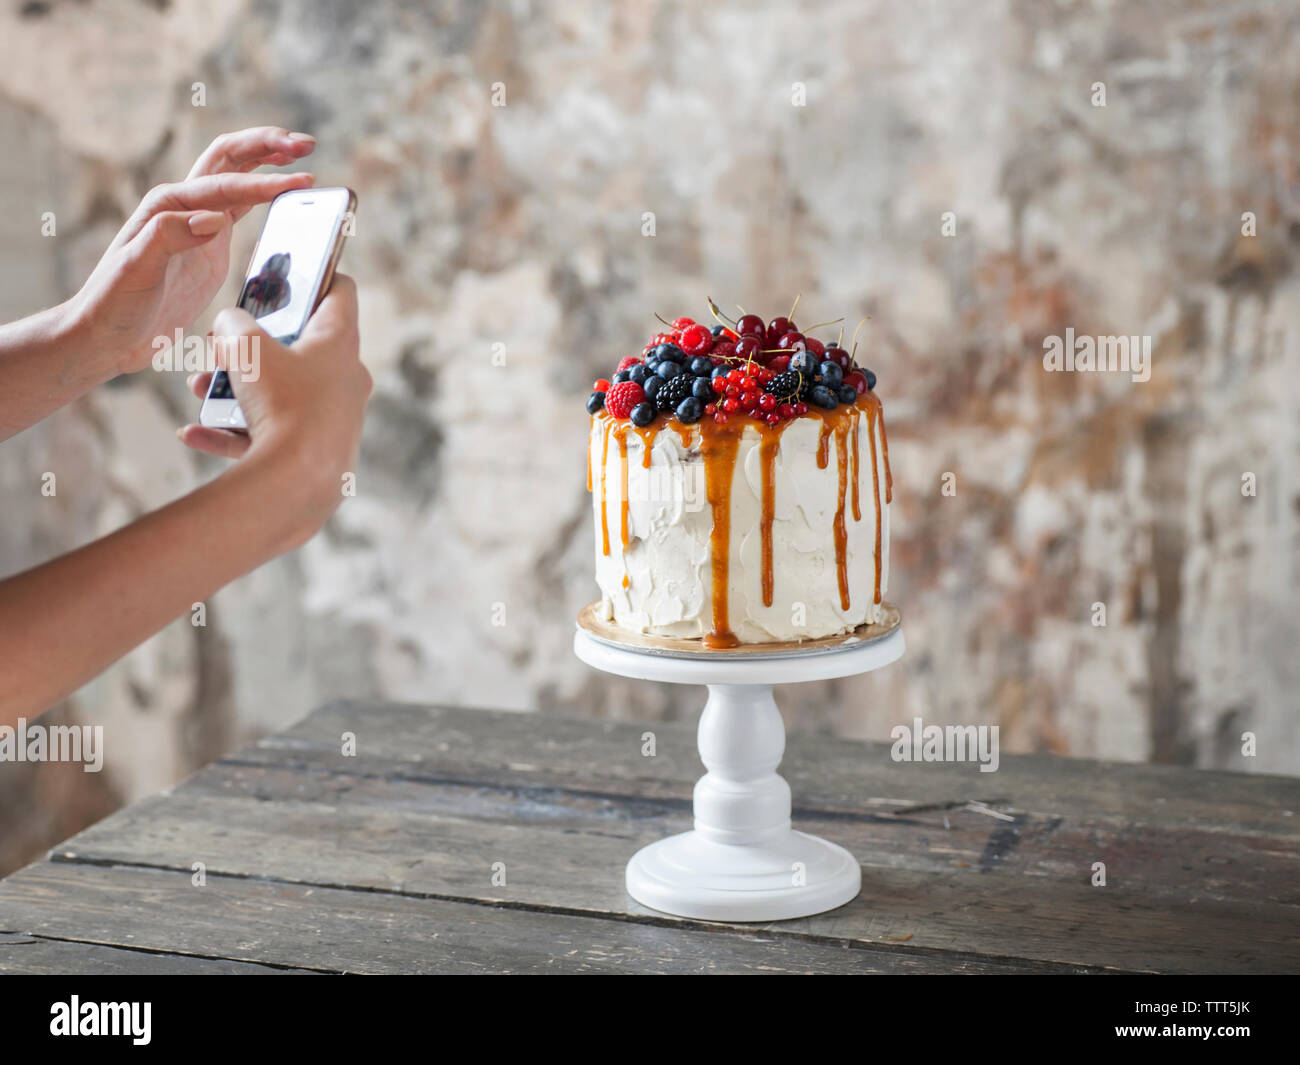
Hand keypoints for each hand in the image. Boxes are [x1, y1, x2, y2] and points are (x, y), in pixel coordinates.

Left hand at [67, 127, 317, 375]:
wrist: (106, 336)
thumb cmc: (114, 303)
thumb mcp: (137, 268)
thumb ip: (171, 236)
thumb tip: (215, 219)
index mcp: (169, 206)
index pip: (225, 183)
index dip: (263, 181)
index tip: (297, 183)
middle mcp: (185, 208)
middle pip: (231, 159)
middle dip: (268, 145)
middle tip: (305, 145)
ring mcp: (200, 227)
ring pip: (240, 179)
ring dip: (270, 162)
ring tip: (303, 155)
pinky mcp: (211, 249)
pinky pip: (243, 210)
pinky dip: (266, 196)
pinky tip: (286, 194)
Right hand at [178, 274, 370, 537]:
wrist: (298, 482)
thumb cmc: (281, 403)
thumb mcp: (244, 346)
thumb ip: (232, 324)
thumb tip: (229, 327)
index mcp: (341, 342)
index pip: (339, 292)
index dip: (314, 275)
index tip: (288, 272)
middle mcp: (345, 379)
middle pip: (297, 347)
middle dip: (251, 345)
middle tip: (221, 345)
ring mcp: (333, 418)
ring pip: (278, 392)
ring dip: (234, 389)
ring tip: (200, 389)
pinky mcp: (315, 453)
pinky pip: (269, 435)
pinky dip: (233, 431)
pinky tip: (194, 433)